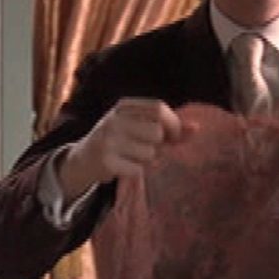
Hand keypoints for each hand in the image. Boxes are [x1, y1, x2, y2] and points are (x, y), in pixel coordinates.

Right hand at [59, 98, 191, 199]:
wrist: (81, 160)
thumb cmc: (119, 142)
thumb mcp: (139, 127)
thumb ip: (169, 128)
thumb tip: (197, 128)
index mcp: (123, 106)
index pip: (158, 108)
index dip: (172, 123)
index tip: (174, 136)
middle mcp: (113, 120)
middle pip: (156, 131)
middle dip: (160, 144)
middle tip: (150, 149)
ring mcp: (108, 141)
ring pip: (149, 152)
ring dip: (148, 160)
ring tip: (132, 158)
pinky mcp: (105, 161)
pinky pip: (138, 169)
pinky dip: (136, 171)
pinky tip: (124, 167)